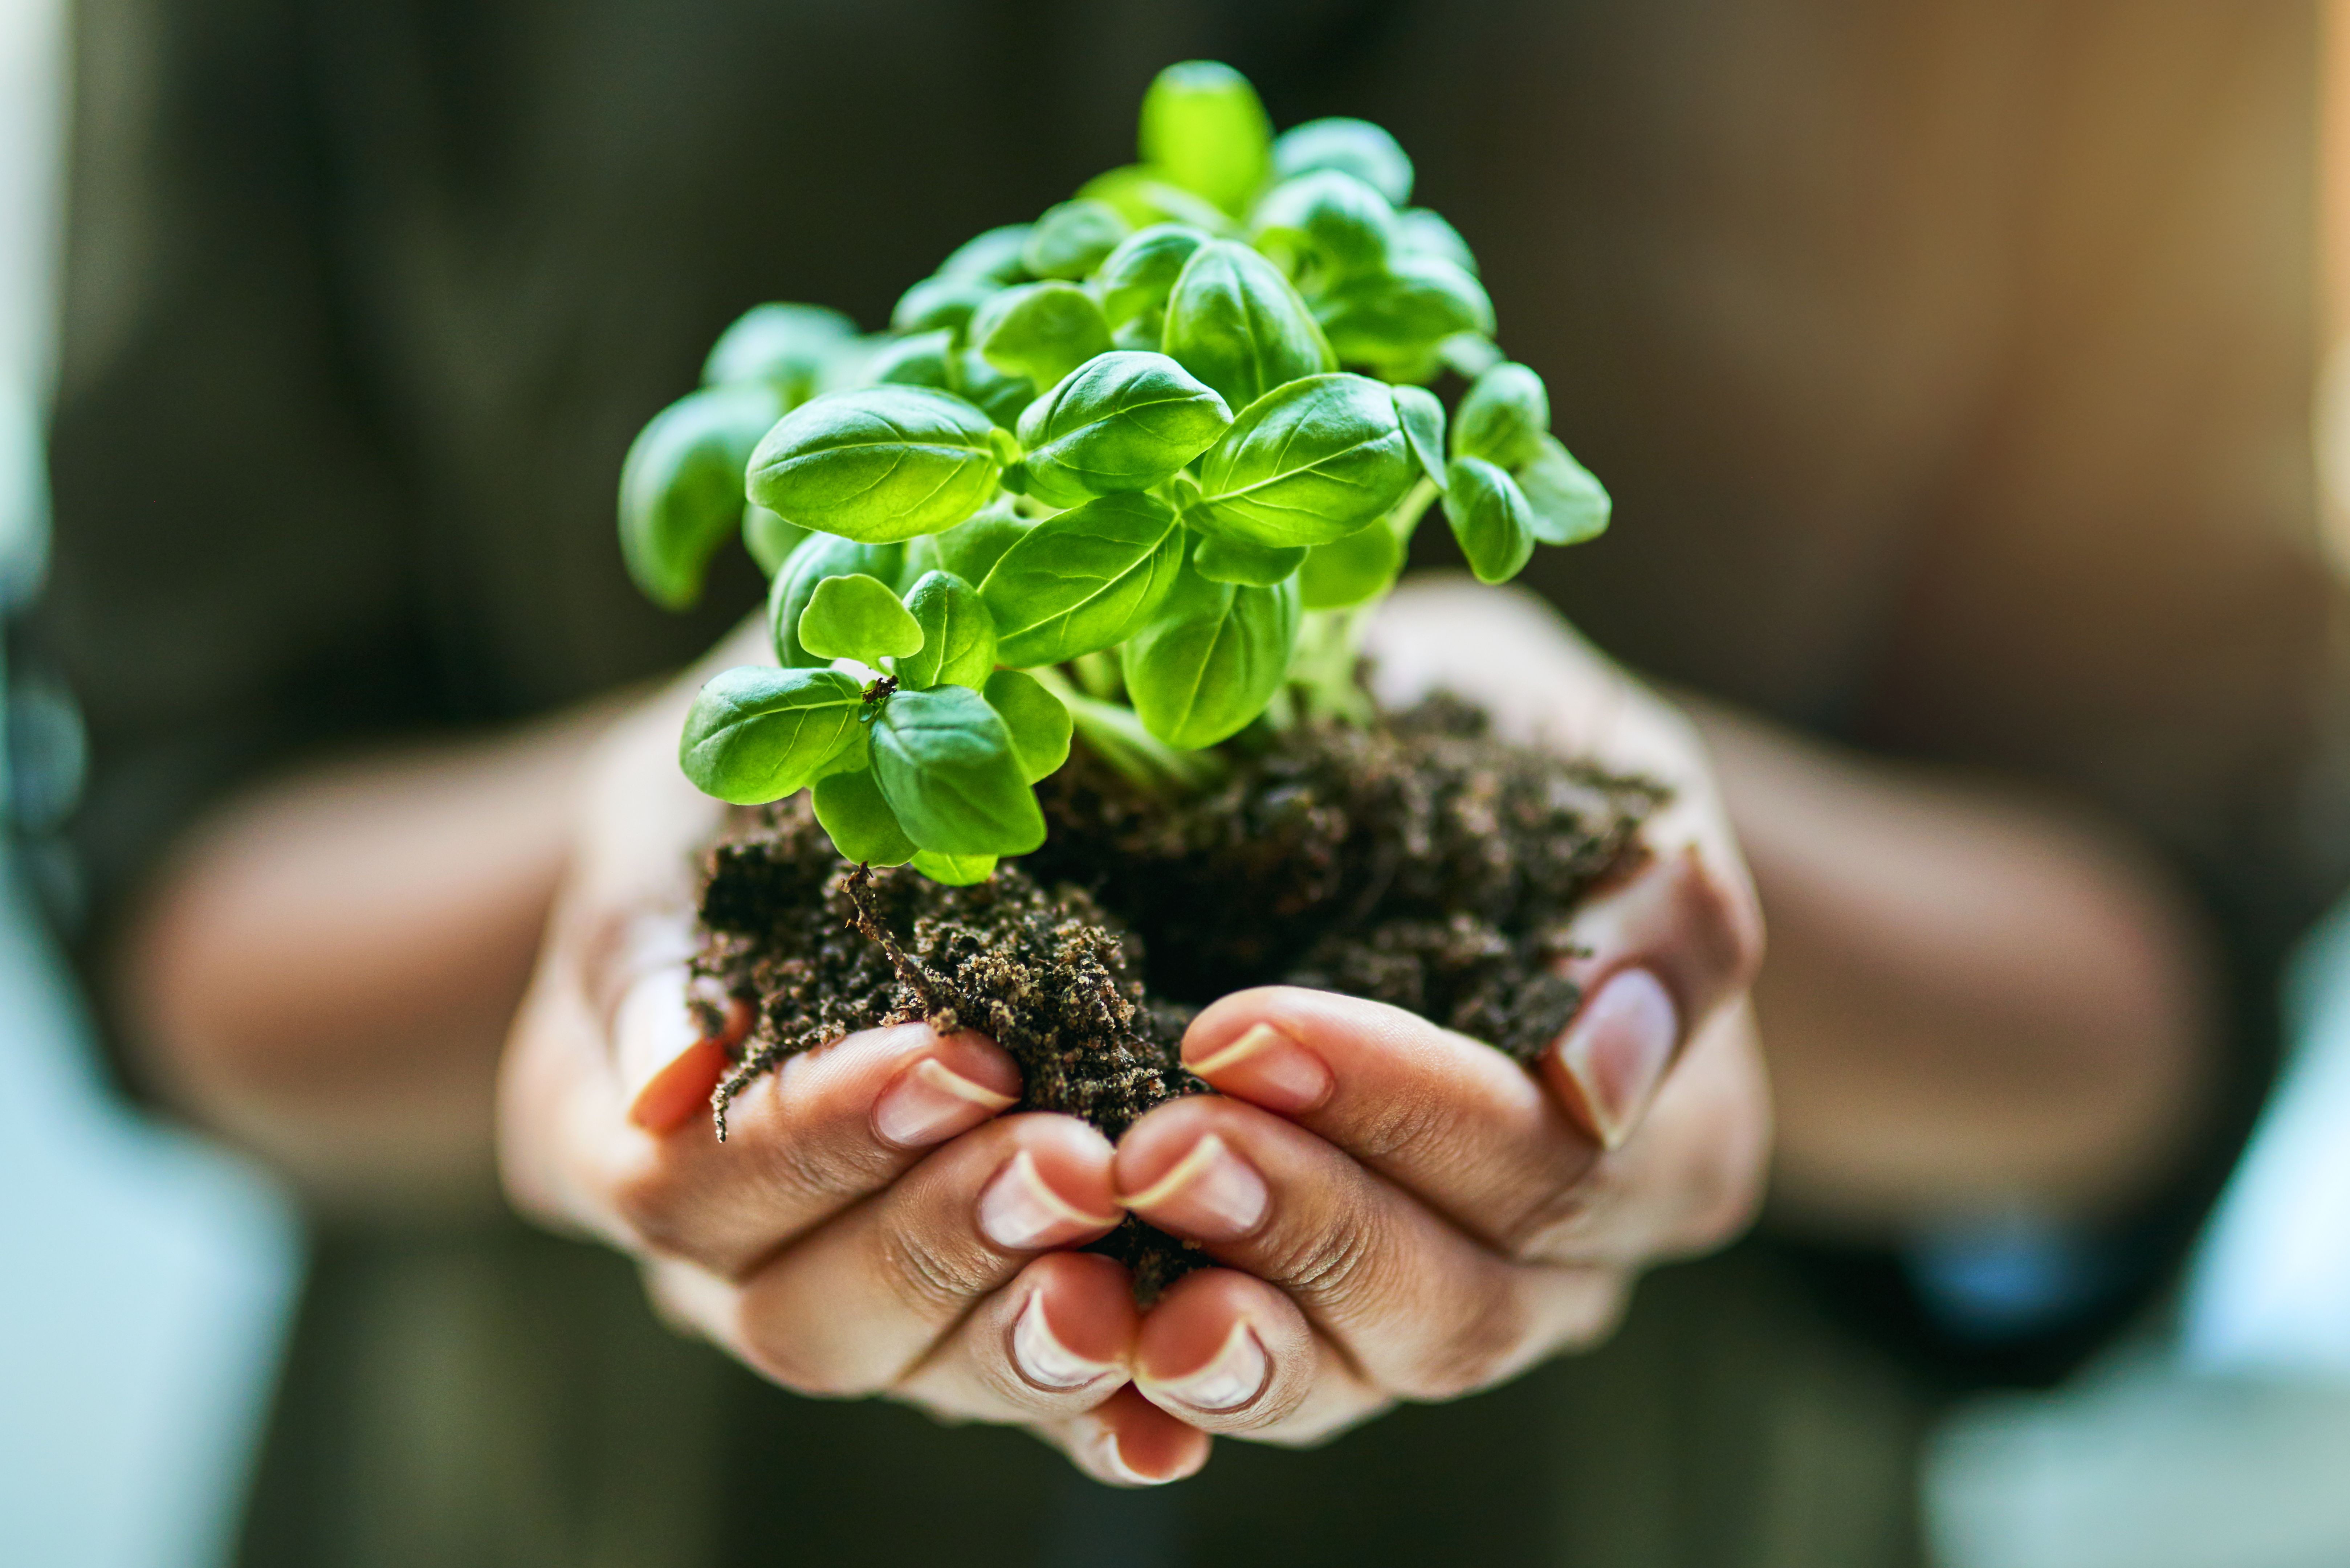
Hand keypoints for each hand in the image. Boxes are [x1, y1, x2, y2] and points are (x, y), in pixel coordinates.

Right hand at [496, 653, 1212, 1485]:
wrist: (822, 835)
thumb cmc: (728, 810)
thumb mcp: (672, 826)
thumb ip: (656, 941)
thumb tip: (671, 1076)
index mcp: (612, 1141)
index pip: (688, 1190)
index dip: (818, 1140)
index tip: (953, 1060)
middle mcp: (724, 1262)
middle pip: (803, 1315)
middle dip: (943, 1236)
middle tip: (1073, 1161)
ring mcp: (853, 1308)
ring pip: (921, 1372)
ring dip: (1029, 1322)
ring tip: (1130, 1251)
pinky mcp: (970, 1325)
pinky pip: (1031, 1395)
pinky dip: (1106, 1399)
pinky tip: (1179, 1395)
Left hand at [1104, 578, 1769, 1443]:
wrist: (1413, 786)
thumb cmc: (1513, 752)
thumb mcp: (1601, 766)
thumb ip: (1654, 903)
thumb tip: (1600, 1074)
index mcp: (1667, 1144)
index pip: (1546, 1167)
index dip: (1402, 1111)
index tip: (1243, 1026)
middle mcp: (1563, 1269)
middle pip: (1453, 1305)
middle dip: (1300, 1223)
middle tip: (1160, 1142)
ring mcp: (1427, 1317)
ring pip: (1347, 1380)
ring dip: (1224, 1323)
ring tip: (1100, 1249)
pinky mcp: (1305, 1333)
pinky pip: (1238, 1397)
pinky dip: (1153, 1390)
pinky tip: (1077, 1338)